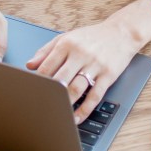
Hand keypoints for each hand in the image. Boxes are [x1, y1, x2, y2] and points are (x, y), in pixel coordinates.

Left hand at [26, 0, 150, 123]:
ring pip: (77, 88)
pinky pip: (95, 96)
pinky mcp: (108, 75)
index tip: (33, 92)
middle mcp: (80, 53)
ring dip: (66, 104)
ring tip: (58, 114)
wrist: (121, 32)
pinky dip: (84, 110)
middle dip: (50, 94)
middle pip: (61, 79)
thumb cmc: (91, 36)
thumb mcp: (67, 37)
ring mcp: (95, 65)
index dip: (38, 82)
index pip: (48, 66)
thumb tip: (30, 65)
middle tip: (42, 106)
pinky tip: (77, 118)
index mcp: (67, 43)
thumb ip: (46, 50)